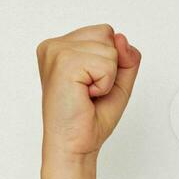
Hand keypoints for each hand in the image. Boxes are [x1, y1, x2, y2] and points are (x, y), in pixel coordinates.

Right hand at [36, 23, 141, 160]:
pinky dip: (104, 84)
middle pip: (107, 34)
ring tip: (86, 94)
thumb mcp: (117, 81)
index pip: (104, 32)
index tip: (89, 84)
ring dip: (107, 77)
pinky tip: (85, 95)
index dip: (110, 61)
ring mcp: (56, 52)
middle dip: (109, 66)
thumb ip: (125, 57)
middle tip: (89, 91)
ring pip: (109, 49)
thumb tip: (121, 38)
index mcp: (60, 47)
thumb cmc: (88, 118)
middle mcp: (54, 46)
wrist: (73, 146)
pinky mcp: (64, 62)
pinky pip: (107, 63)